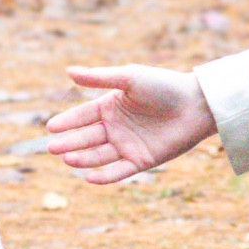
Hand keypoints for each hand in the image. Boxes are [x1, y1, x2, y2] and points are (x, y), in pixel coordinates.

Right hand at [45, 65, 215, 183]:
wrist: (197, 104)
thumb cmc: (164, 85)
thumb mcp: (130, 77)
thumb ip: (99, 78)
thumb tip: (68, 71)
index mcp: (111, 106)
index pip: (82, 116)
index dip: (67, 122)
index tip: (51, 127)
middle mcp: (116, 127)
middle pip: (87, 137)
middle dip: (69, 142)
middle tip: (52, 147)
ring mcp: (128, 145)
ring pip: (99, 155)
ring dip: (83, 158)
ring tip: (67, 158)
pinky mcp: (142, 161)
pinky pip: (119, 171)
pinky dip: (104, 176)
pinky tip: (89, 177)